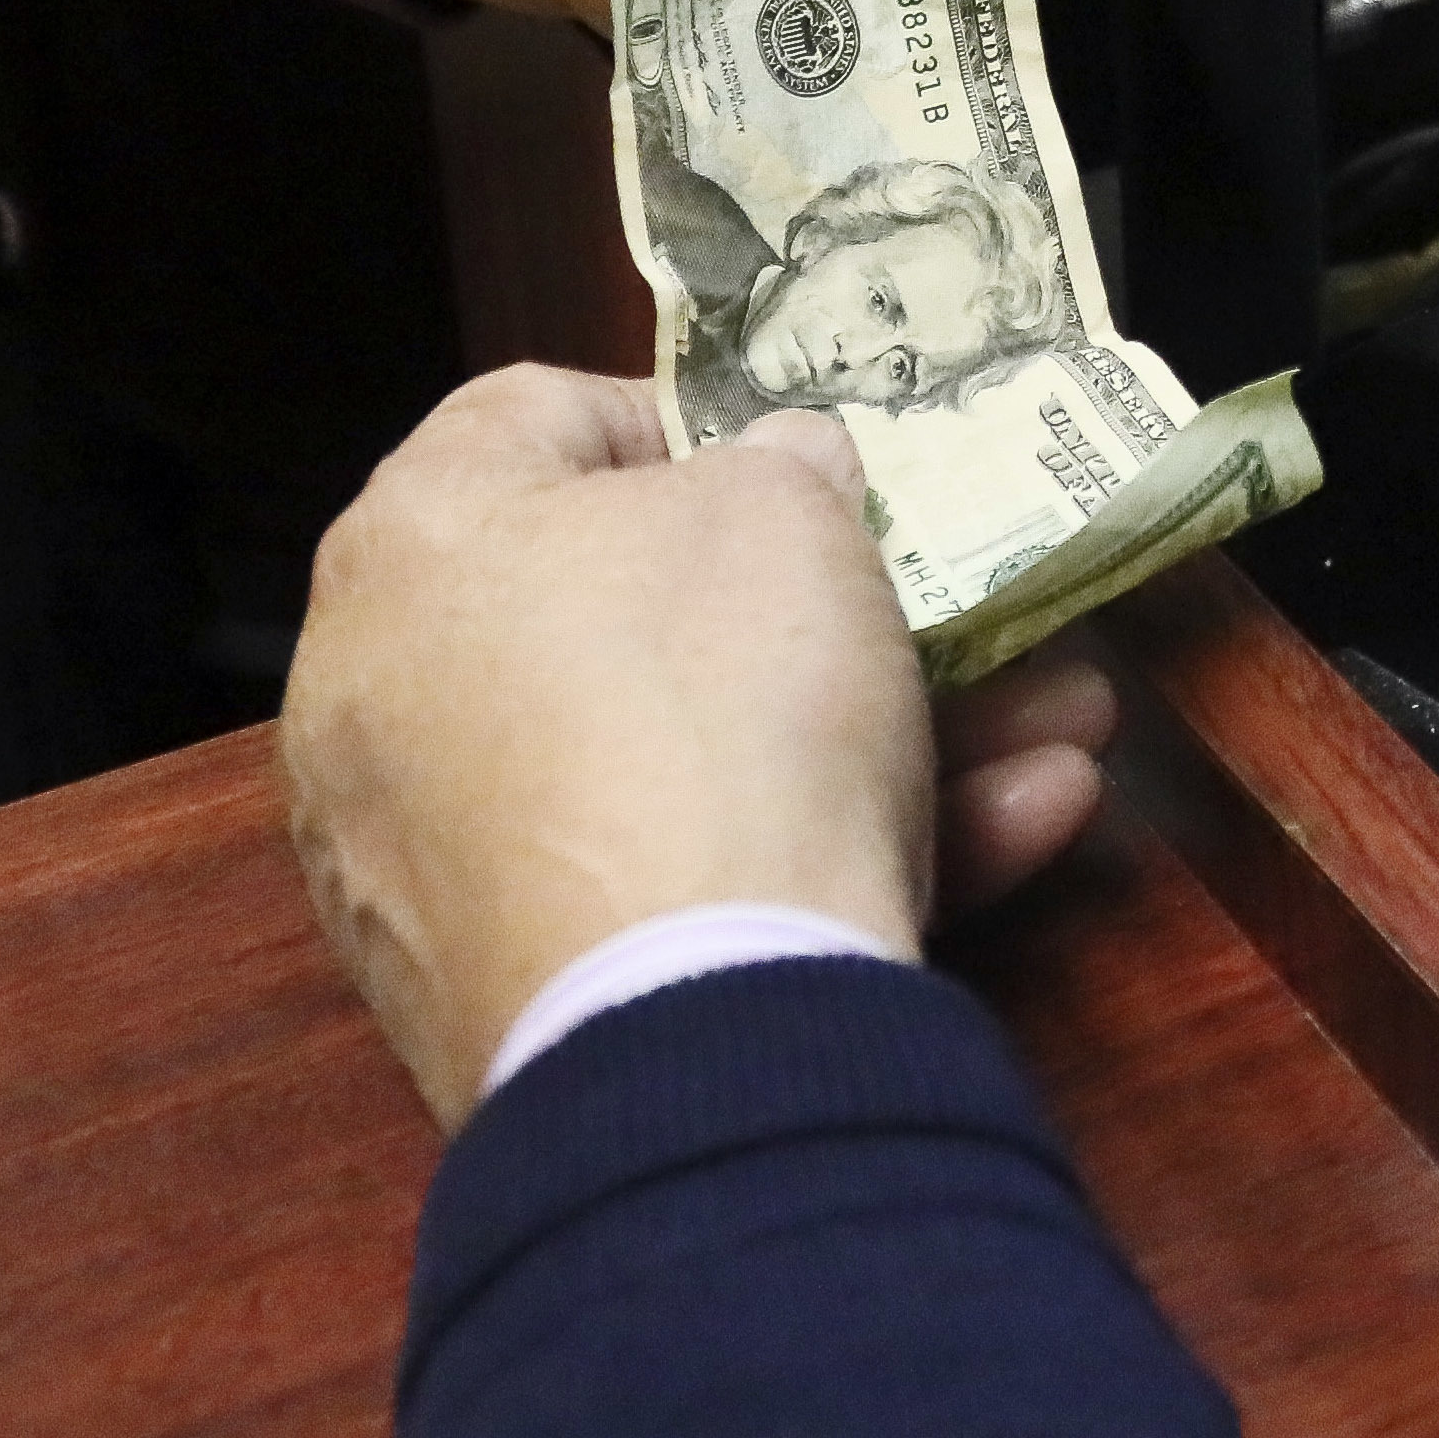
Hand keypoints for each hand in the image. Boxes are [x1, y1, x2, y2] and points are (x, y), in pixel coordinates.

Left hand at [280, 367, 1125, 1132]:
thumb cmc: (714, 701)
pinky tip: (1006, 838)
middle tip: (948, 605)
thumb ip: (780, 468)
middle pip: (625, 617)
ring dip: (871, 738)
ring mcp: (435, 867)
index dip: (684, 419)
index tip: (800, 463)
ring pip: (681, 764)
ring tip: (1053, 734)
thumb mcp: (790, 512)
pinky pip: (671, 887)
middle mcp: (385, 702)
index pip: (534, 418)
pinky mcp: (505, 996)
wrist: (683, 1020)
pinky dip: (817, 858)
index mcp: (412, 545)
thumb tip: (773, 477)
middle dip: (822, 611)